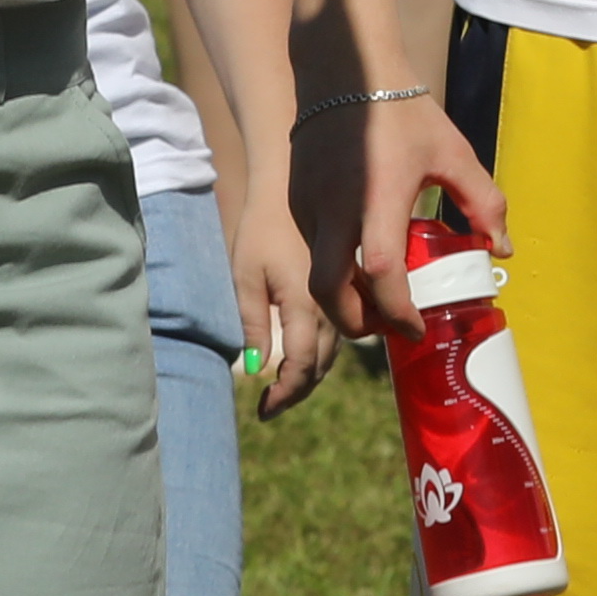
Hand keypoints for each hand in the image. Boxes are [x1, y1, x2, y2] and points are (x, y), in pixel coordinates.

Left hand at [227, 184, 339, 414]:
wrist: (292, 185)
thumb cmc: (261, 228)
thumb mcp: (245, 276)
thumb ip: (252, 323)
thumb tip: (256, 368)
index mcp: (305, 304)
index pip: (301, 367)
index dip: (284, 395)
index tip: (263, 410)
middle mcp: (332, 306)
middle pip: (322, 366)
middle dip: (297, 390)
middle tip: (271, 404)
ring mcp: (346, 295)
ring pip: (335, 351)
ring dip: (313, 374)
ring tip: (286, 385)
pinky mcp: (351, 285)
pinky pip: (344, 330)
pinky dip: (327, 350)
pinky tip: (311, 353)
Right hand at [312, 89, 506, 344]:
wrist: (345, 67)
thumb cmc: (402, 110)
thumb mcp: (453, 152)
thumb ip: (483, 202)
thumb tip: (502, 249)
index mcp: (378, 196)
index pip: (384, 272)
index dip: (399, 311)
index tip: (416, 328)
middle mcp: (335, 207)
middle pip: (328, 291)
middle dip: (356, 323)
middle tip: (386, 327)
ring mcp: (307, 205)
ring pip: (310, 277)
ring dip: (340, 302)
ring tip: (374, 303)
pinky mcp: (294, 200)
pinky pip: (306, 252)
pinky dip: (329, 273)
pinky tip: (356, 268)